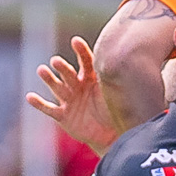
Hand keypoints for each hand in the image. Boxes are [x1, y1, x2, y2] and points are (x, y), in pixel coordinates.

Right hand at [26, 36, 119, 154]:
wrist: (111, 134)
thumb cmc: (116, 110)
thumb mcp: (119, 94)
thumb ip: (123, 80)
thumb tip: (145, 62)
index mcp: (91, 78)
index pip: (85, 62)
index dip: (80, 52)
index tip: (76, 41)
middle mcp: (78, 86)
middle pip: (68, 74)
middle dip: (62, 68)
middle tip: (56, 62)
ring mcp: (69, 100)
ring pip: (57, 87)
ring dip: (49, 79)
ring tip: (42, 71)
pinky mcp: (63, 116)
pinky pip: (49, 109)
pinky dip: (39, 104)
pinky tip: (30, 97)